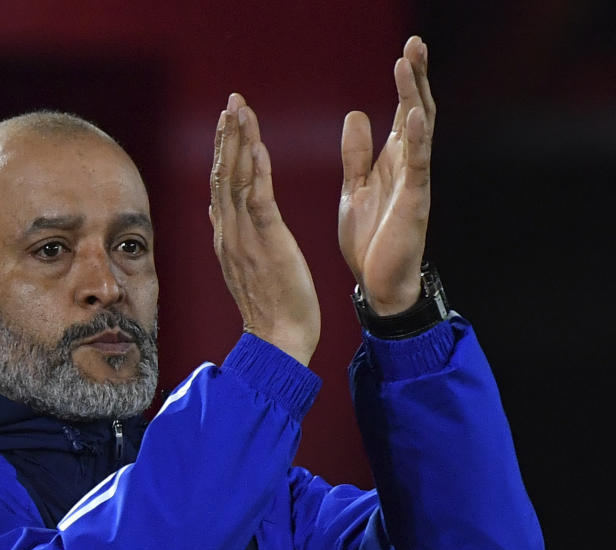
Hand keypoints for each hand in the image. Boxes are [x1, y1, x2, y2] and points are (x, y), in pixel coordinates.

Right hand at [209, 93, 319, 364]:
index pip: (220, 183)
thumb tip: (213, 209)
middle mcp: (229, 232)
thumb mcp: (242, 265)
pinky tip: (257, 146)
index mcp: (226, 236)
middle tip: (232, 99)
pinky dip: (257, 171)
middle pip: (223, 174)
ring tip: (240, 109)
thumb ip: (228, 233)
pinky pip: (259, 200)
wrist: (278, 341)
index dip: (222, 149)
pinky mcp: (268, 243)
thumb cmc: (269, 306)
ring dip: (238, 142)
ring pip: (236, 180)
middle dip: (227, 134)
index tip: (226, 119)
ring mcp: (245, 237)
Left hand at [338, 35, 435, 314]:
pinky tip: (416, 113)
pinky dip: (418, 138)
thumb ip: (356, 154)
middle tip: (415, 42)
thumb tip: (357, 113)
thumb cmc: (369, 240)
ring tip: (410, 62)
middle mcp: (408, 166)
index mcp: (392, 162)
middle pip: (416, 111)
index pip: (404, 113)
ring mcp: (414, 182)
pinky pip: (417, 165)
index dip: (405, 82)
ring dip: (413, 95)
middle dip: (415, 77)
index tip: (406, 50)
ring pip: (419, 130)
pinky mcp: (412, 202)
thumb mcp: (354, 188)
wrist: (377, 284)